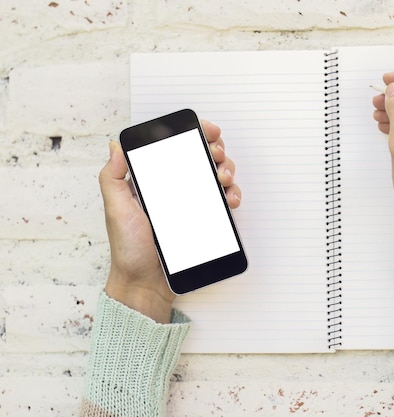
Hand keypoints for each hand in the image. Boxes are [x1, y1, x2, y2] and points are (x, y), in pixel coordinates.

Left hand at [99, 120, 240, 322]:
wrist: (146, 283)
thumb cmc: (129, 249)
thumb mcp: (116, 210)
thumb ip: (112, 177)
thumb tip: (115, 146)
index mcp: (154, 180)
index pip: (176, 148)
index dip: (194, 135)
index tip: (206, 132)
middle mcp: (175, 189)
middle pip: (202, 158)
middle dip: (215, 150)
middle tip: (215, 155)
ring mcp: (192, 204)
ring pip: (217, 176)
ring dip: (227, 170)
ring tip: (223, 178)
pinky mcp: (205, 220)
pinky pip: (224, 202)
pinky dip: (233, 195)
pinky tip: (230, 199)